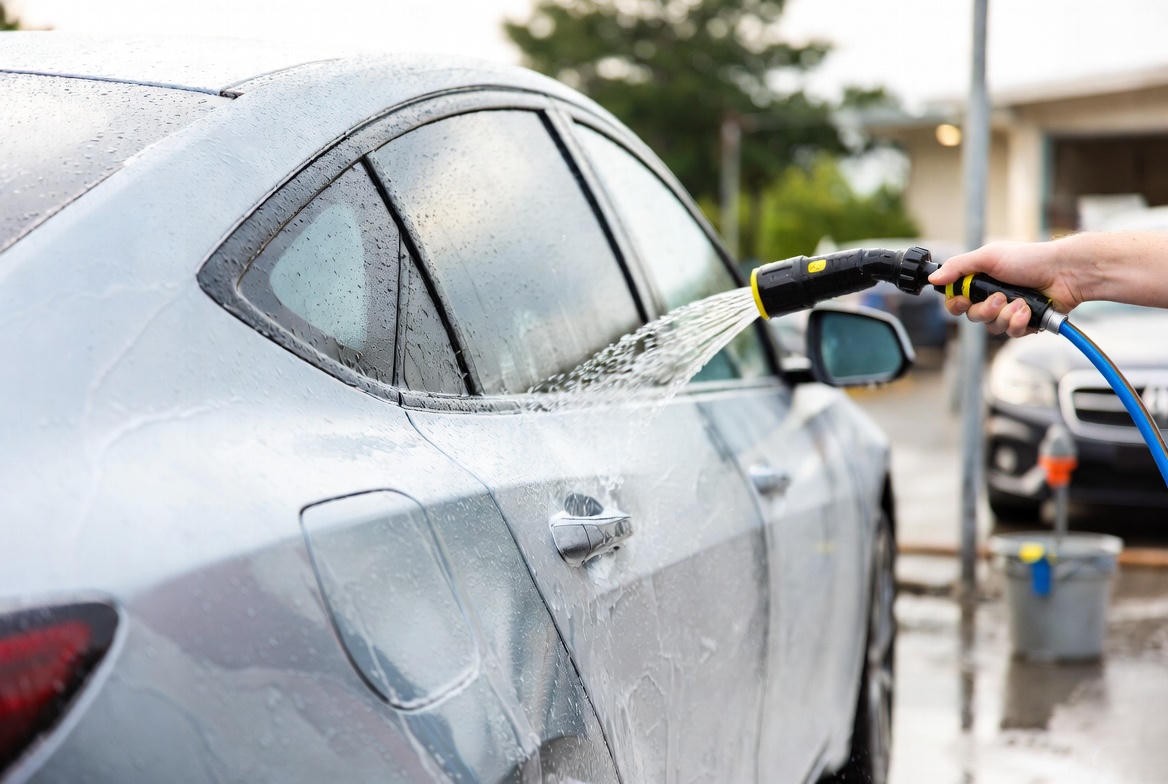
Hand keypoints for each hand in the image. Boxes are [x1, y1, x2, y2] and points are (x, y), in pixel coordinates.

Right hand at [927, 240, 1084, 337]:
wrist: (1064, 273)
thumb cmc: (1030, 259)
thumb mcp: (988, 257)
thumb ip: (958, 267)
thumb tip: (933, 277)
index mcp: (981, 281)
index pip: (957, 300)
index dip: (956, 304)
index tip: (962, 300)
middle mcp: (993, 297)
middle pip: (972, 317)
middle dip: (985, 310)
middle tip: (999, 298)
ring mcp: (1009, 311)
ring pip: (992, 327)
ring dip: (1005, 315)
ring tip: (1021, 303)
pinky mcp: (1025, 323)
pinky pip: (1011, 333)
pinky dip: (1019, 323)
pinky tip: (1028, 310)